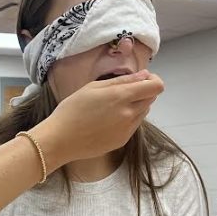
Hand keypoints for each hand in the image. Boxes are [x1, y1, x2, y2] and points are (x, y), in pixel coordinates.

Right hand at [29, 71, 164, 167]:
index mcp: (122, 96)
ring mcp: (127, 129)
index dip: (153, 80)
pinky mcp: (123, 140)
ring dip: (136, 105)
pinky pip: (134, 125)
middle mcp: (129, 113)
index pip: (156, 86)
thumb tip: (144, 75)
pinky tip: (109, 119)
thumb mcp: (93, 87)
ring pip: (143, 111)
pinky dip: (128, 118)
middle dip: (143, 91)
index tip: (141, 78)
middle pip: (152, 98)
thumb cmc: (71, 109)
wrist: (60, 140)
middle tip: (124, 91)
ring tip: (113, 106)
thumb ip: (122, 80)